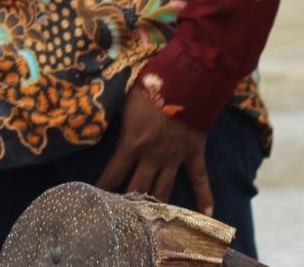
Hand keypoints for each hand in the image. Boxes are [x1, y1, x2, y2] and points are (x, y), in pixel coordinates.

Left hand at [95, 83, 211, 216]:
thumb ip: (115, 115)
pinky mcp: (194, 154)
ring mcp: (175, 158)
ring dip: (157, 205)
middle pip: (138, 188)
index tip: (96, 199)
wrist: (185, 82)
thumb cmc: (151, 87)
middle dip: (129, 203)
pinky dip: (204, 197)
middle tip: (123, 217)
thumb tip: (101, 115)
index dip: (104, 187)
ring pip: (164, 189)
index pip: (114, 172)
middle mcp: (152, 157)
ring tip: (152, 221)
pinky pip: (200, 179)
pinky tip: (206, 214)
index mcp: (132, 144)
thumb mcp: (123, 99)